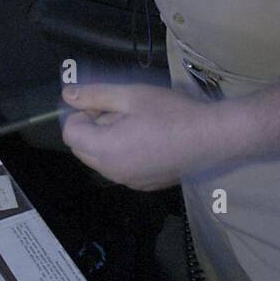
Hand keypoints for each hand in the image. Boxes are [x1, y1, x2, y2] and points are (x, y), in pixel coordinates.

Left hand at [61, 80, 218, 189]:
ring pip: (101, 159)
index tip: (108, 104)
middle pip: (82, 148)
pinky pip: (120, 168)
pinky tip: (150, 140)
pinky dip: (124, 153)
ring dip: (109, 140)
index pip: (71, 133)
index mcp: (105, 150)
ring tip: (138, 124)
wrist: (211, 137)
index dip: (84, 113)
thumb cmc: (171, 113)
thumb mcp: (131, 96)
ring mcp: (129, 182)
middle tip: (123, 112)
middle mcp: (112, 172)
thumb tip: (67, 94)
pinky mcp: (144, 185)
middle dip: (94, 127)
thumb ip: (95, 95)